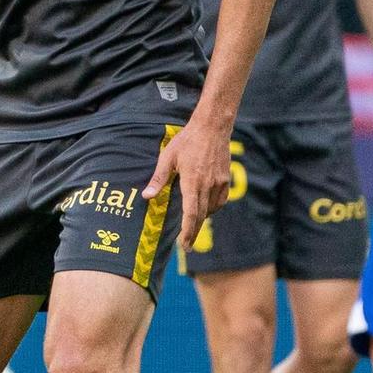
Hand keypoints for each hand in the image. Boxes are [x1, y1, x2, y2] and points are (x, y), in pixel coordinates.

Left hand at [145, 115, 230, 249]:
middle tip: (186, 244)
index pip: (191, 213)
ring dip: (202, 218)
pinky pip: (220, 201)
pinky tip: (205, 207)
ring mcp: (219, 182)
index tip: (184, 245)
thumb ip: (158, 179)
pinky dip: (212, 207)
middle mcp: (207, 184)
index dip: (188, 232)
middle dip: (193, 231)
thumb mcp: (167, 158)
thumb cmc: (186, 141)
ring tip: (192, 223)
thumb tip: (146, 196)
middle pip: (201, 216)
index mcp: (191, 181)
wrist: (212, 127)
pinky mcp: (226, 179)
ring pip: (211, 209)